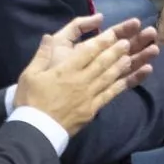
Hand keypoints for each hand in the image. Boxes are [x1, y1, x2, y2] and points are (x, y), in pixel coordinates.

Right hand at [12, 14, 157, 135]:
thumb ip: (42, 55)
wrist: (36, 130)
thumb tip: (49, 37)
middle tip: (129, 41)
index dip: (102, 41)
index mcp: (66, 70)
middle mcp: (81, 80)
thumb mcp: (30, 74)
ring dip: (122, 65)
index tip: (113, 33)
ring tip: (133, 55)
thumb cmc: (30, 100)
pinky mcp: (93, 109)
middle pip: (103, 62)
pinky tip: (129, 78)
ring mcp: (89, 96)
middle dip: (116, 50)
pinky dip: (122, 85)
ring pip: (109, 77)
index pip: (88, 52)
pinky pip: (110, 94)